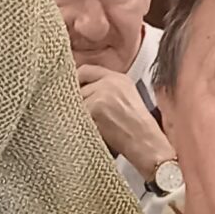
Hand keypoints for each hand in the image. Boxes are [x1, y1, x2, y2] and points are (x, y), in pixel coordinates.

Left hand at [77, 65, 171, 179]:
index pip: (86, 70)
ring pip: (74, 101)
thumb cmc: (136, 130)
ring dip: (76, 114)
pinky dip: (77, 123)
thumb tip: (79, 91)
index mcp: (119, 78)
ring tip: (89, 125)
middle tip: (80, 115)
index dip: (75, 81)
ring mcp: (102, 93)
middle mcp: (110, 82)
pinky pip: (75, 113)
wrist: (145, 143)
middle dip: (76, 102)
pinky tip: (89, 130)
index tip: (69, 90)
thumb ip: (105, 90)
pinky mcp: (95, 107)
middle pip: (77, 86)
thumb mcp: (126, 100)